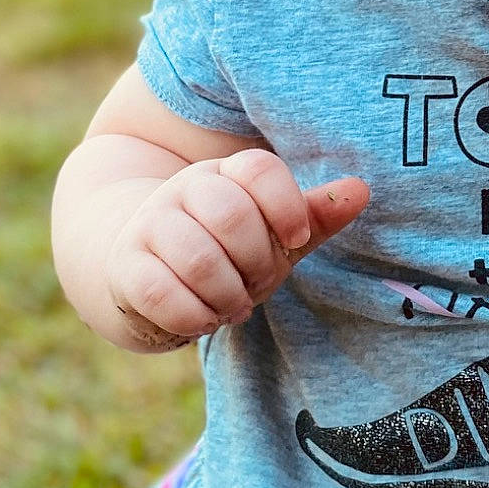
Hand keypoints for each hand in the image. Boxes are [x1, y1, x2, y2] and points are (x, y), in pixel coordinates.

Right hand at [106, 151, 367, 347]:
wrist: (143, 270)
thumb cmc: (223, 253)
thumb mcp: (271, 235)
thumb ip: (313, 216)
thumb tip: (362, 190)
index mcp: (226, 173)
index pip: (259, 169)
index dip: (286, 207)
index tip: (296, 238)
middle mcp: (184, 190)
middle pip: (230, 214)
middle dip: (256, 262)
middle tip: (257, 282)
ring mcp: (150, 225)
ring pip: (197, 256)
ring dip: (227, 294)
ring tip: (233, 304)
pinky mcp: (126, 267)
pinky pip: (162, 293)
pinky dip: (195, 316)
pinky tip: (205, 318)